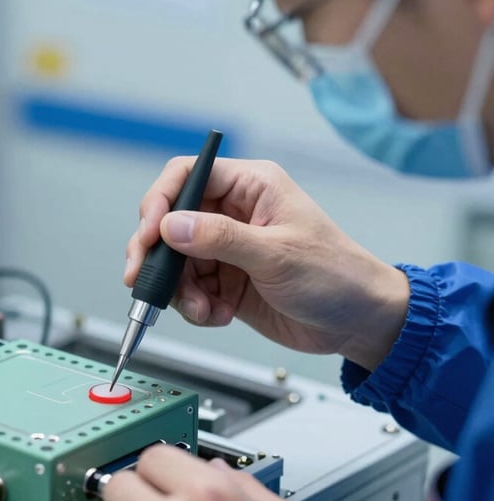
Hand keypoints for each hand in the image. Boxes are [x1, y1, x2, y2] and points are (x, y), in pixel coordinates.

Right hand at [126, 158, 408, 369]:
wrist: (357, 324)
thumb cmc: (336, 276)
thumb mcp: (277, 254)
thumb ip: (220, 238)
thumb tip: (171, 226)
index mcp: (251, 188)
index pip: (188, 176)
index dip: (161, 201)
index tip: (149, 234)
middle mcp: (233, 213)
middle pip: (171, 221)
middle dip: (156, 253)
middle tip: (142, 277)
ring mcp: (226, 248)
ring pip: (176, 260)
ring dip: (178, 289)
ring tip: (201, 309)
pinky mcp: (224, 280)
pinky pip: (189, 289)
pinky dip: (194, 306)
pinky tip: (216, 315)